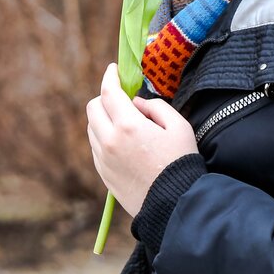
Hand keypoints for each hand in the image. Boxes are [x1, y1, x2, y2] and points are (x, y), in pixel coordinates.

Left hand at [86, 63, 198, 216]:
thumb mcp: (179, 126)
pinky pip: (96, 147)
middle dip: (105, 97)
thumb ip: (155, 107)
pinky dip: (104, 137)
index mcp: (127, 126)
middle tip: (121, 98)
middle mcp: (109, 141)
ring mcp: (103, 159)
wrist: (174, 204)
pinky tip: (124, 142)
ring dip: (104, 118)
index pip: (109, 91)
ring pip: (92, 128)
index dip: (110, 76)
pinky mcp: (103, 174)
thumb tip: (137, 104)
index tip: (114, 69)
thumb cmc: (181, 162)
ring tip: (126, 123)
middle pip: (93, 108)